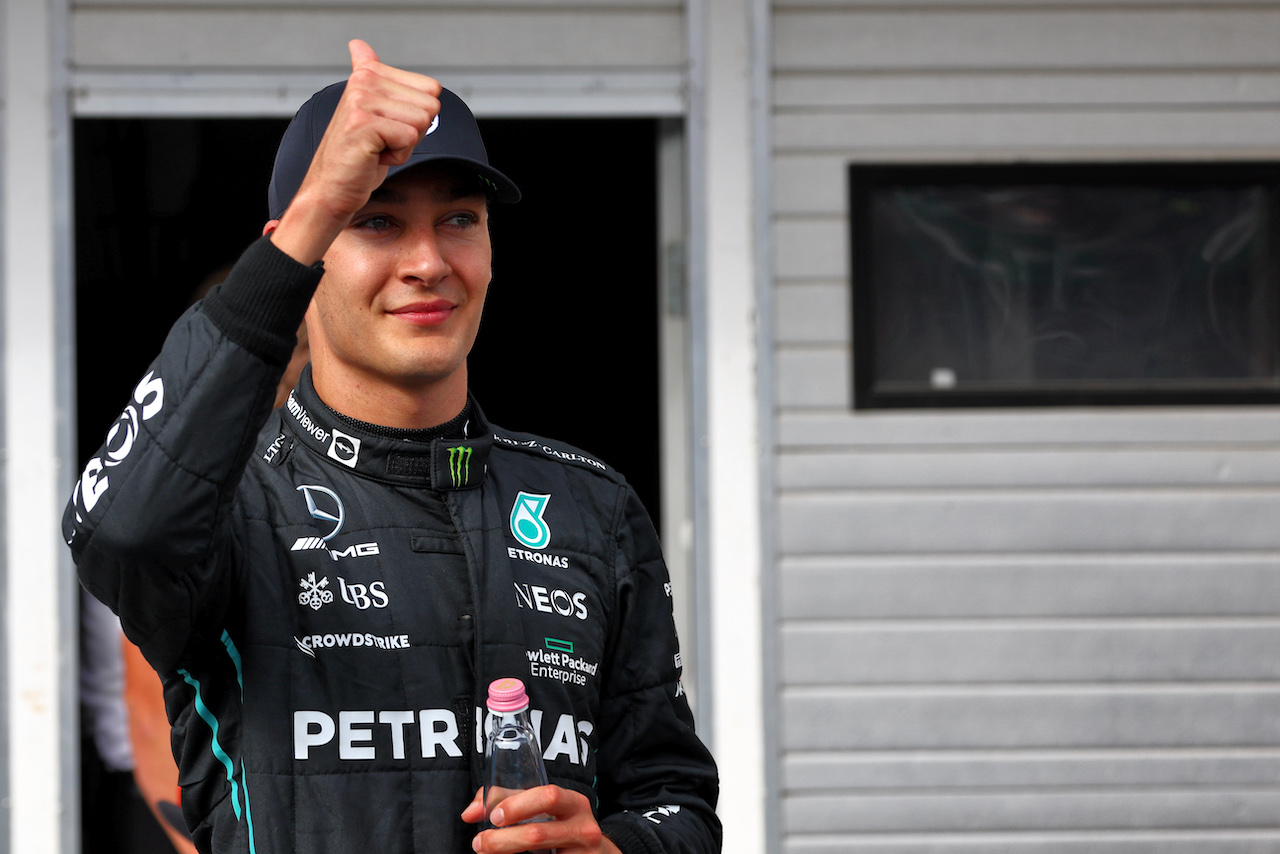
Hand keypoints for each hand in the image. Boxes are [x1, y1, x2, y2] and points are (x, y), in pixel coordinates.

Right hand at [270, 39, 442, 263]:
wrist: (333, 187)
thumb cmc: (357, 153)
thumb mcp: (369, 110)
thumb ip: (369, 75)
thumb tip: (357, 44)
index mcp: (369, 73)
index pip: (431, 89)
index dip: (418, 116)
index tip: (389, 127)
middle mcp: (364, 81)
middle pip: (430, 105)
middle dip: (414, 131)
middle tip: (383, 140)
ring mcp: (361, 101)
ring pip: (421, 122)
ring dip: (405, 145)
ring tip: (376, 148)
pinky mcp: (363, 124)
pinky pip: (409, 139)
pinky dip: (397, 156)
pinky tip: (373, 156)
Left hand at [462, 786, 621, 853]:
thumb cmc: (559, 826)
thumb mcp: (542, 809)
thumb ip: (507, 801)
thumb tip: (470, 813)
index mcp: (574, 803)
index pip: (547, 796)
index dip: (517, 806)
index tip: (493, 816)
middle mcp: (583, 827)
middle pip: (539, 832)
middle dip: (504, 838)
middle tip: (481, 842)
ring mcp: (583, 852)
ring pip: (539, 851)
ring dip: (505, 851)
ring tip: (486, 851)